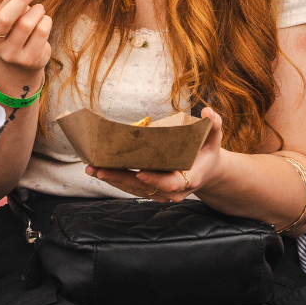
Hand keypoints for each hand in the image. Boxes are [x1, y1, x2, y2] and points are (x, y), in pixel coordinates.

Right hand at [0, 0, 51, 97]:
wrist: (19, 63)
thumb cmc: (12, 28)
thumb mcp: (6, 10)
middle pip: (6, 17)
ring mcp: (8, 54)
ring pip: (26, 24)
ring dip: (37, 10)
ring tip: (39, 8)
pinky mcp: (27, 60)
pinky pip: (41, 32)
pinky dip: (46, 20)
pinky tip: (43, 21)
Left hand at [86, 108, 223, 199]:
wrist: (208, 170)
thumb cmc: (208, 151)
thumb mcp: (214, 137)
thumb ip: (213, 124)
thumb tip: (207, 112)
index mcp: (189, 178)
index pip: (171, 183)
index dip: (156, 179)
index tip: (141, 172)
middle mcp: (173, 190)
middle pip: (145, 188)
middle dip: (121, 178)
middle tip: (99, 169)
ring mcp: (161, 192)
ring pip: (134, 188)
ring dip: (112, 179)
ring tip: (92, 169)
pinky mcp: (151, 190)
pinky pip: (130, 186)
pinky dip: (114, 178)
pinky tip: (97, 169)